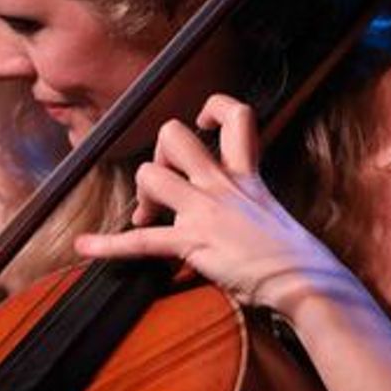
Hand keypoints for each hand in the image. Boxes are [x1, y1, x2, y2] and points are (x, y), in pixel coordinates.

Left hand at [74, 93, 345, 311]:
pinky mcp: (193, 243)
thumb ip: (250, 199)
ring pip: (151, 175)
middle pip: (175, 135)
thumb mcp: (274, 212)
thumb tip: (232, 210)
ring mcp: (205, 212)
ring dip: (142, 195)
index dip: (215, 109)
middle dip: (159, 155)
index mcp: (246, 174)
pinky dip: (108, 245)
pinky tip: (85, 247)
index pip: (237, 115)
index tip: (203, 125)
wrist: (306, 282)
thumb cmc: (296, 256)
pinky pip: (141, 240)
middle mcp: (222, 184)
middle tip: (164, 185)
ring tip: (146, 217)